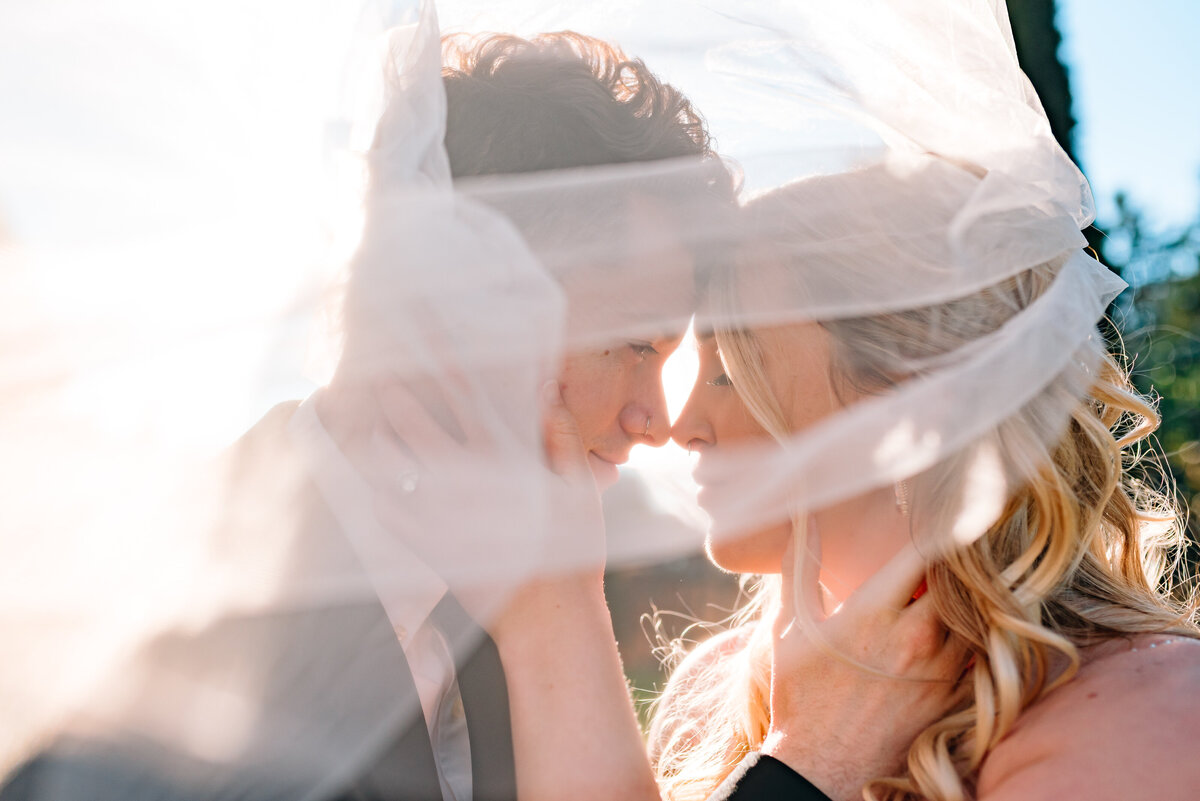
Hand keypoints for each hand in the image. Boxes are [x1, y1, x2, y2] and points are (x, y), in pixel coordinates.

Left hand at [354, 370, 604, 604]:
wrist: (547, 619)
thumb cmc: (569, 553)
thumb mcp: (579, 489)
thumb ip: (562, 437)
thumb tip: (545, 386)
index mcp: (502, 461)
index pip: (466, 396)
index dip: (444, 359)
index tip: (424, 329)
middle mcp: (464, 485)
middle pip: (416, 429)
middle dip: (395, 400)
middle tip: (379, 379)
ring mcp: (441, 518)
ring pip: (394, 469)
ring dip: (382, 444)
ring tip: (373, 429)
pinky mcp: (430, 549)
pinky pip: (390, 516)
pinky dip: (381, 494)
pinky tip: (380, 484)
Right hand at [762, 522, 968, 800]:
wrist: (820, 768)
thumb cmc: (798, 694)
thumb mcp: (788, 627)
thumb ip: (800, 566)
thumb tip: (803, 516)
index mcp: (872, 613)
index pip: (922, 552)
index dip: (937, 525)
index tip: (943, 507)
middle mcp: (914, 638)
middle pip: (959, 580)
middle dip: (958, 558)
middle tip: (960, 538)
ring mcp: (938, 671)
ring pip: (976, 615)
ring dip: (969, 594)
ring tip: (962, 579)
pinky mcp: (951, 698)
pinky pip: (978, 652)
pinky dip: (975, 632)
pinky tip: (961, 624)